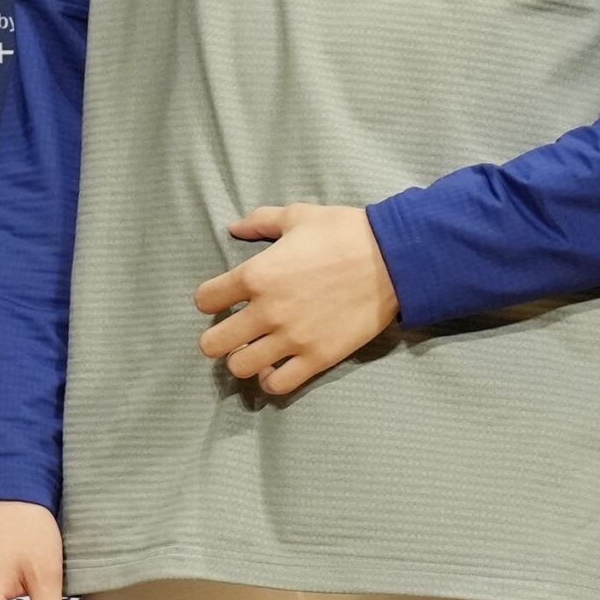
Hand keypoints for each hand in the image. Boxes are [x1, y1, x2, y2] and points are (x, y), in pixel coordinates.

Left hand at [196, 203, 399, 396]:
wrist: (393, 259)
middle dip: (217, 338)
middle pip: (213, 344)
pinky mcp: (317, 358)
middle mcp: (267, 311)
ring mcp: (292, 338)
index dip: (210, 299)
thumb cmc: (343, 232)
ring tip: (254, 349)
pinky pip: (278, 384)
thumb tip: (234, 227)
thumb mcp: (297, 215)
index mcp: (256, 274)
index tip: (223, 299)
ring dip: (242, 359)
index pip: (206, 300)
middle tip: (233, 331)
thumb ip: (260, 222)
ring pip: (240, 367)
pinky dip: (271, 379)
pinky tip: (276, 367)